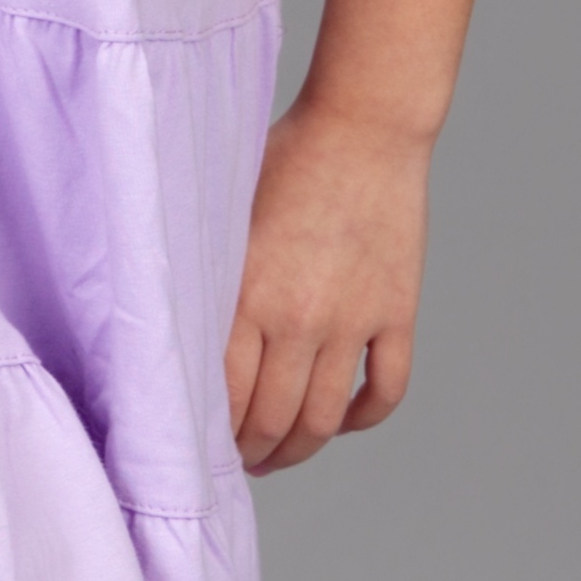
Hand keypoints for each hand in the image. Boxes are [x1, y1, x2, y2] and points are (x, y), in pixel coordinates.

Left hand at [225, 101, 431, 472]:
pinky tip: (344, 418)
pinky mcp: (398, 313)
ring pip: (326, 419)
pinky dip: (364, 418)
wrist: (364, 125)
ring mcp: (354, 319)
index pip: (223, 398)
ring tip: (282, 452)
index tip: (199, 440)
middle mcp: (300, 316)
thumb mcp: (225, 215)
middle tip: (240, 456)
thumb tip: (183, 341)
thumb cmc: (284, 159)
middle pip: (273, 420)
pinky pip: (385, 391)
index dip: (209, 434)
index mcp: (249, 293)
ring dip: (301, 448)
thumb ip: (209, 278)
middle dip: (252, 451)